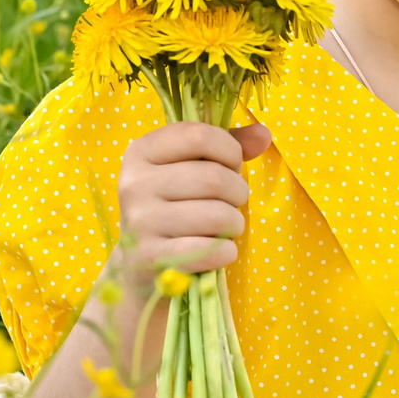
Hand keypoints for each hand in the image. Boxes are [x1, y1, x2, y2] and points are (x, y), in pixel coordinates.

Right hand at [109, 121, 272, 297]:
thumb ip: (227, 145)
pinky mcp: (152, 258)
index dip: (229, 150)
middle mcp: (135, 183)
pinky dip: (226, 252)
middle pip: (213, 178)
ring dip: (234, 223)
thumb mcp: (190, 166)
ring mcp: (141, 222)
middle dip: (237, 191)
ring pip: (218, 216)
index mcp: (142, 152)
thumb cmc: (172, 205)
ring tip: (225, 226)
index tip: (230, 166)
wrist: (137, 263)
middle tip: (231, 202)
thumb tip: (263, 134)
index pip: (198, 136)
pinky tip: (219, 250)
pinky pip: (211, 250)